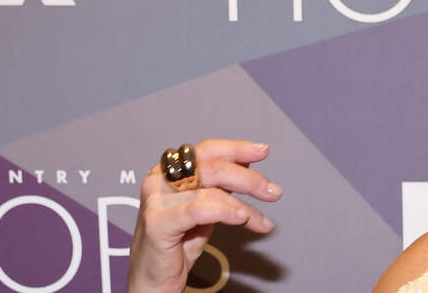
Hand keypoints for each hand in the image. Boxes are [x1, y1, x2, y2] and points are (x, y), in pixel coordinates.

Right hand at [128, 139, 281, 292]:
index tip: (262, 151)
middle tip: (273, 192)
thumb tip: (248, 162)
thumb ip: (220, 185)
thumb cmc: (178, 245)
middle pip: (213, 166)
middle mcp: (159, 180)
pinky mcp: (157, 223)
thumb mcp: (206, 208)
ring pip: (212, 190)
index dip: (237, 148)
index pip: (207, 150)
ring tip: (262, 221)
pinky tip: (242, 218)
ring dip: (244, 205)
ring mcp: (155, 200)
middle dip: (248, 179)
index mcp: (169, 171)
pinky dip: (225, 211)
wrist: (154, 282)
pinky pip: (199, 209)